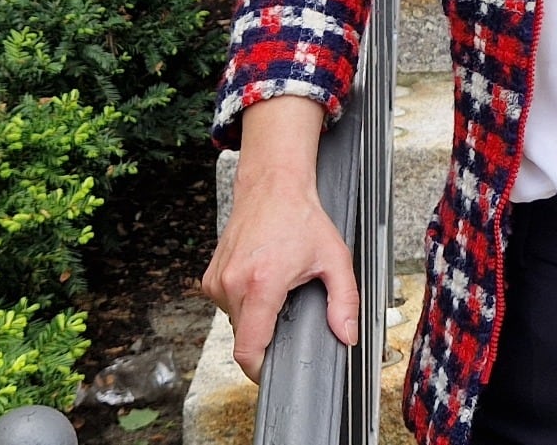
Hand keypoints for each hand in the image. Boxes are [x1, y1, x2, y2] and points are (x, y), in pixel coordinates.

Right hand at [201, 95, 360, 380]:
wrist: (272, 186)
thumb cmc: (301, 218)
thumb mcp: (335, 259)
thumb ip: (345, 301)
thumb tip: (346, 336)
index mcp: (261, 284)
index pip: (248, 349)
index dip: (261, 369)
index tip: (274, 371)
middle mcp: (232, 284)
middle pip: (245, 338)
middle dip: (267, 335)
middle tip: (289, 313)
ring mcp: (217, 281)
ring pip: (236, 322)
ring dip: (256, 316)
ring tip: (276, 288)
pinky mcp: (210, 277)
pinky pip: (228, 305)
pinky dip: (245, 302)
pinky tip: (262, 280)